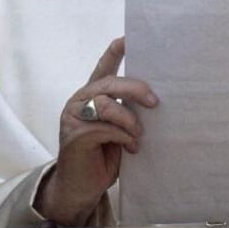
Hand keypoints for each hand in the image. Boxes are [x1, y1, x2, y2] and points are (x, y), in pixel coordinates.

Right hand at [37, 37, 157, 225]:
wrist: (81, 189)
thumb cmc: (102, 157)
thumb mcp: (119, 130)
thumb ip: (126, 113)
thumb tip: (154, 101)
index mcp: (92, 96)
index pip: (102, 68)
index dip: (114, 52)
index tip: (127, 38)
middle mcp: (80, 101)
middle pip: (108, 83)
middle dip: (135, 88)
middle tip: (154, 101)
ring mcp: (74, 117)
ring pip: (106, 104)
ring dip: (129, 120)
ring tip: (138, 136)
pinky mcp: (75, 136)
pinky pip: (105, 128)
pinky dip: (123, 137)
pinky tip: (130, 148)